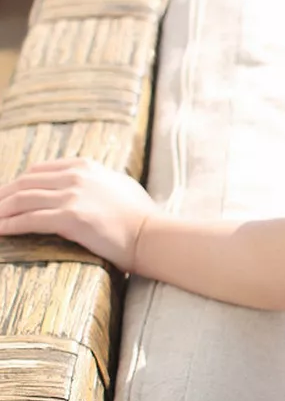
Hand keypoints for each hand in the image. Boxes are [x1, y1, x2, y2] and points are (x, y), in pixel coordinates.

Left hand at [0, 157, 157, 270]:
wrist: (153, 235)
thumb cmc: (142, 217)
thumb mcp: (119, 187)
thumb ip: (98, 183)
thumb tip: (87, 189)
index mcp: (85, 166)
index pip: (39, 170)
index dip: (17, 183)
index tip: (5, 196)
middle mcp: (75, 176)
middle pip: (25, 182)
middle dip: (2, 196)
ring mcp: (72, 195)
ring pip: (22, 199)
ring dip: (0, 211)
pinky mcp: (70, 217)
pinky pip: (29, 220)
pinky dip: (9, 225)